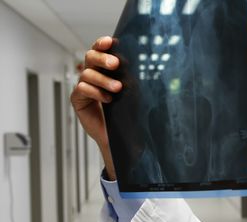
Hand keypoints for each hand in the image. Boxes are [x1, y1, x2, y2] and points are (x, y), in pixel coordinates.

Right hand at [70, 36, 121, 179]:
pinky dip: (95, 92)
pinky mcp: (78, 100)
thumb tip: (150, 61)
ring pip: (87, 73)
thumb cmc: (131, 111)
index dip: (102, 43)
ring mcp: (84, 86)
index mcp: (106, 68)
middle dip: (102, 58)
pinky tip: (107, 100)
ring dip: (103, 79)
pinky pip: (82, 89)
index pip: (100, 50)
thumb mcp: (135, 91)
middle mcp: (94, 74)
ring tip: (118, 89)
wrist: (124, 136)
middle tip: (115, 64)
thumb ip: (134, 76)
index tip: (111, 41)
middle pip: (90, 56)